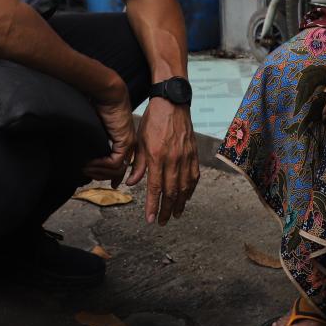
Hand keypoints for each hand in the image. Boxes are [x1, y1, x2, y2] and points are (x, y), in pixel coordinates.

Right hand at [82, 84, 136, 186]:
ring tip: (86, 168)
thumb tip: (83, 152)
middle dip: (103, 175)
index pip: (120, 163)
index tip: (105, 181)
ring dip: (100, 171)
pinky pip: (115, 162)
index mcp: (122, 139)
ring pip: (117, 168)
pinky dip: (102, 165)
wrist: (106, 93)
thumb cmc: (98, 104)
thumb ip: (94, 139)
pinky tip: (91, 162)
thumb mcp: (96, 126)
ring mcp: (128, 143)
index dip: (113, 175)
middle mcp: (127, 143)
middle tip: (87, 173)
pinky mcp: (125, 141)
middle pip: (119, 169)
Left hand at [129, 98, 199, 224]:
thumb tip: (132, 183)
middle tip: (163, 222)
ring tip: (175, 214)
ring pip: (184, 187)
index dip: (153, 206)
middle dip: (166, 210)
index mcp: (157, 156)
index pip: (155, 188)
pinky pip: (194, 176)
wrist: (172, 103)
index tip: (150, 219)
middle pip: (171, 192)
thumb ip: (137, 164)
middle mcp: (173, 159)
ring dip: (180, 203)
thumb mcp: (139, 141)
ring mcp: (186, 157)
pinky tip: (186, 197)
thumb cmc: (153, 120)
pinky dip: (191, 189)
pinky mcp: (194, 153)